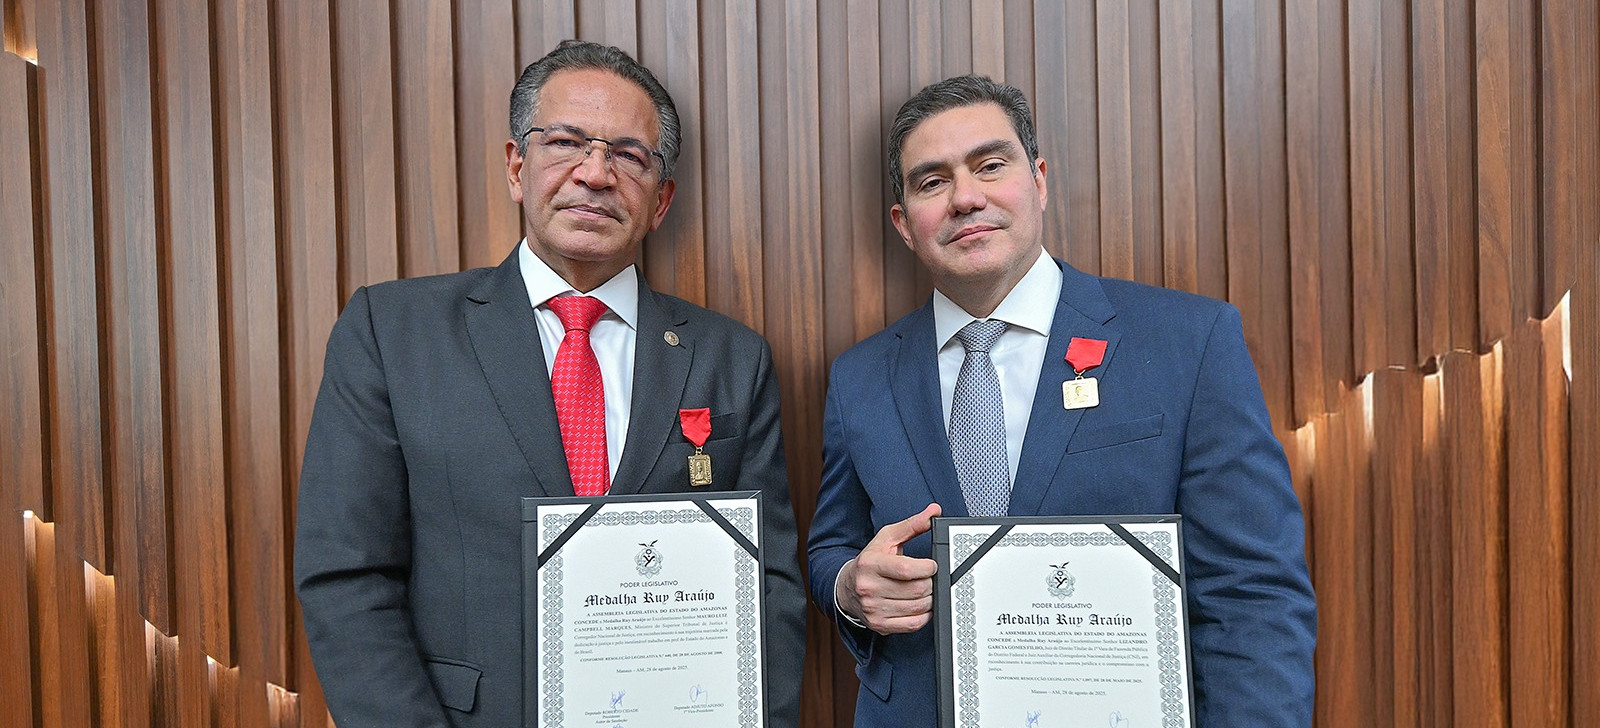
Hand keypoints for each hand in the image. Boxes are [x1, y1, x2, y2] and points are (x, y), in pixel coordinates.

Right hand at [837, 503, 941, 633]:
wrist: (846, 587)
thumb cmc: (870, 561)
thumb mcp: (887, 539)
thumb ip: (912, 525)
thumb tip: (933, 512)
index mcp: (870, 564)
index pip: (906, 570)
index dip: (927, 568)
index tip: (932, 565)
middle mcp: (869, 588)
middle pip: (916, 590)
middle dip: (931, 583)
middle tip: (930, 577)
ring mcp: (873, 609)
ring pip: (917, 607)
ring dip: (930, 598)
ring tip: (926, 589)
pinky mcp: (879, 625)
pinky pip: (913, 624)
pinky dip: (924, 615)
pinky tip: (921, 605)